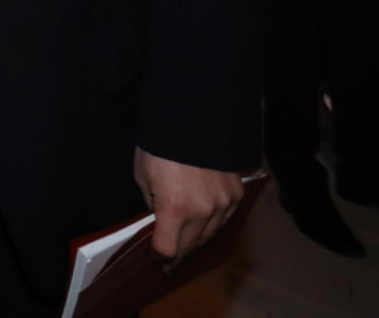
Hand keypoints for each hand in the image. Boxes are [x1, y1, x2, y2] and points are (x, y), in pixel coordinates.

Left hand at [134, 148, 241, 270]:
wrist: (192, 118)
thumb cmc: (159, 145)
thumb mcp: (143, 176)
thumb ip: (152, 203)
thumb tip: (160, 218)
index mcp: (174, 208)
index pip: (168, 249)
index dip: (160, 257)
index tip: (156, 259)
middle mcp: (202, 211)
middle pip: (190, 246)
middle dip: (177, 253)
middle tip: (170, 259)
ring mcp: (223, 203)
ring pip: (209, 235)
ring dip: (196, 240)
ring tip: (187, 242)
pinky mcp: (236, 193)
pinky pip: (225, 218)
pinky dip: (213, 223)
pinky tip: (204, 222)